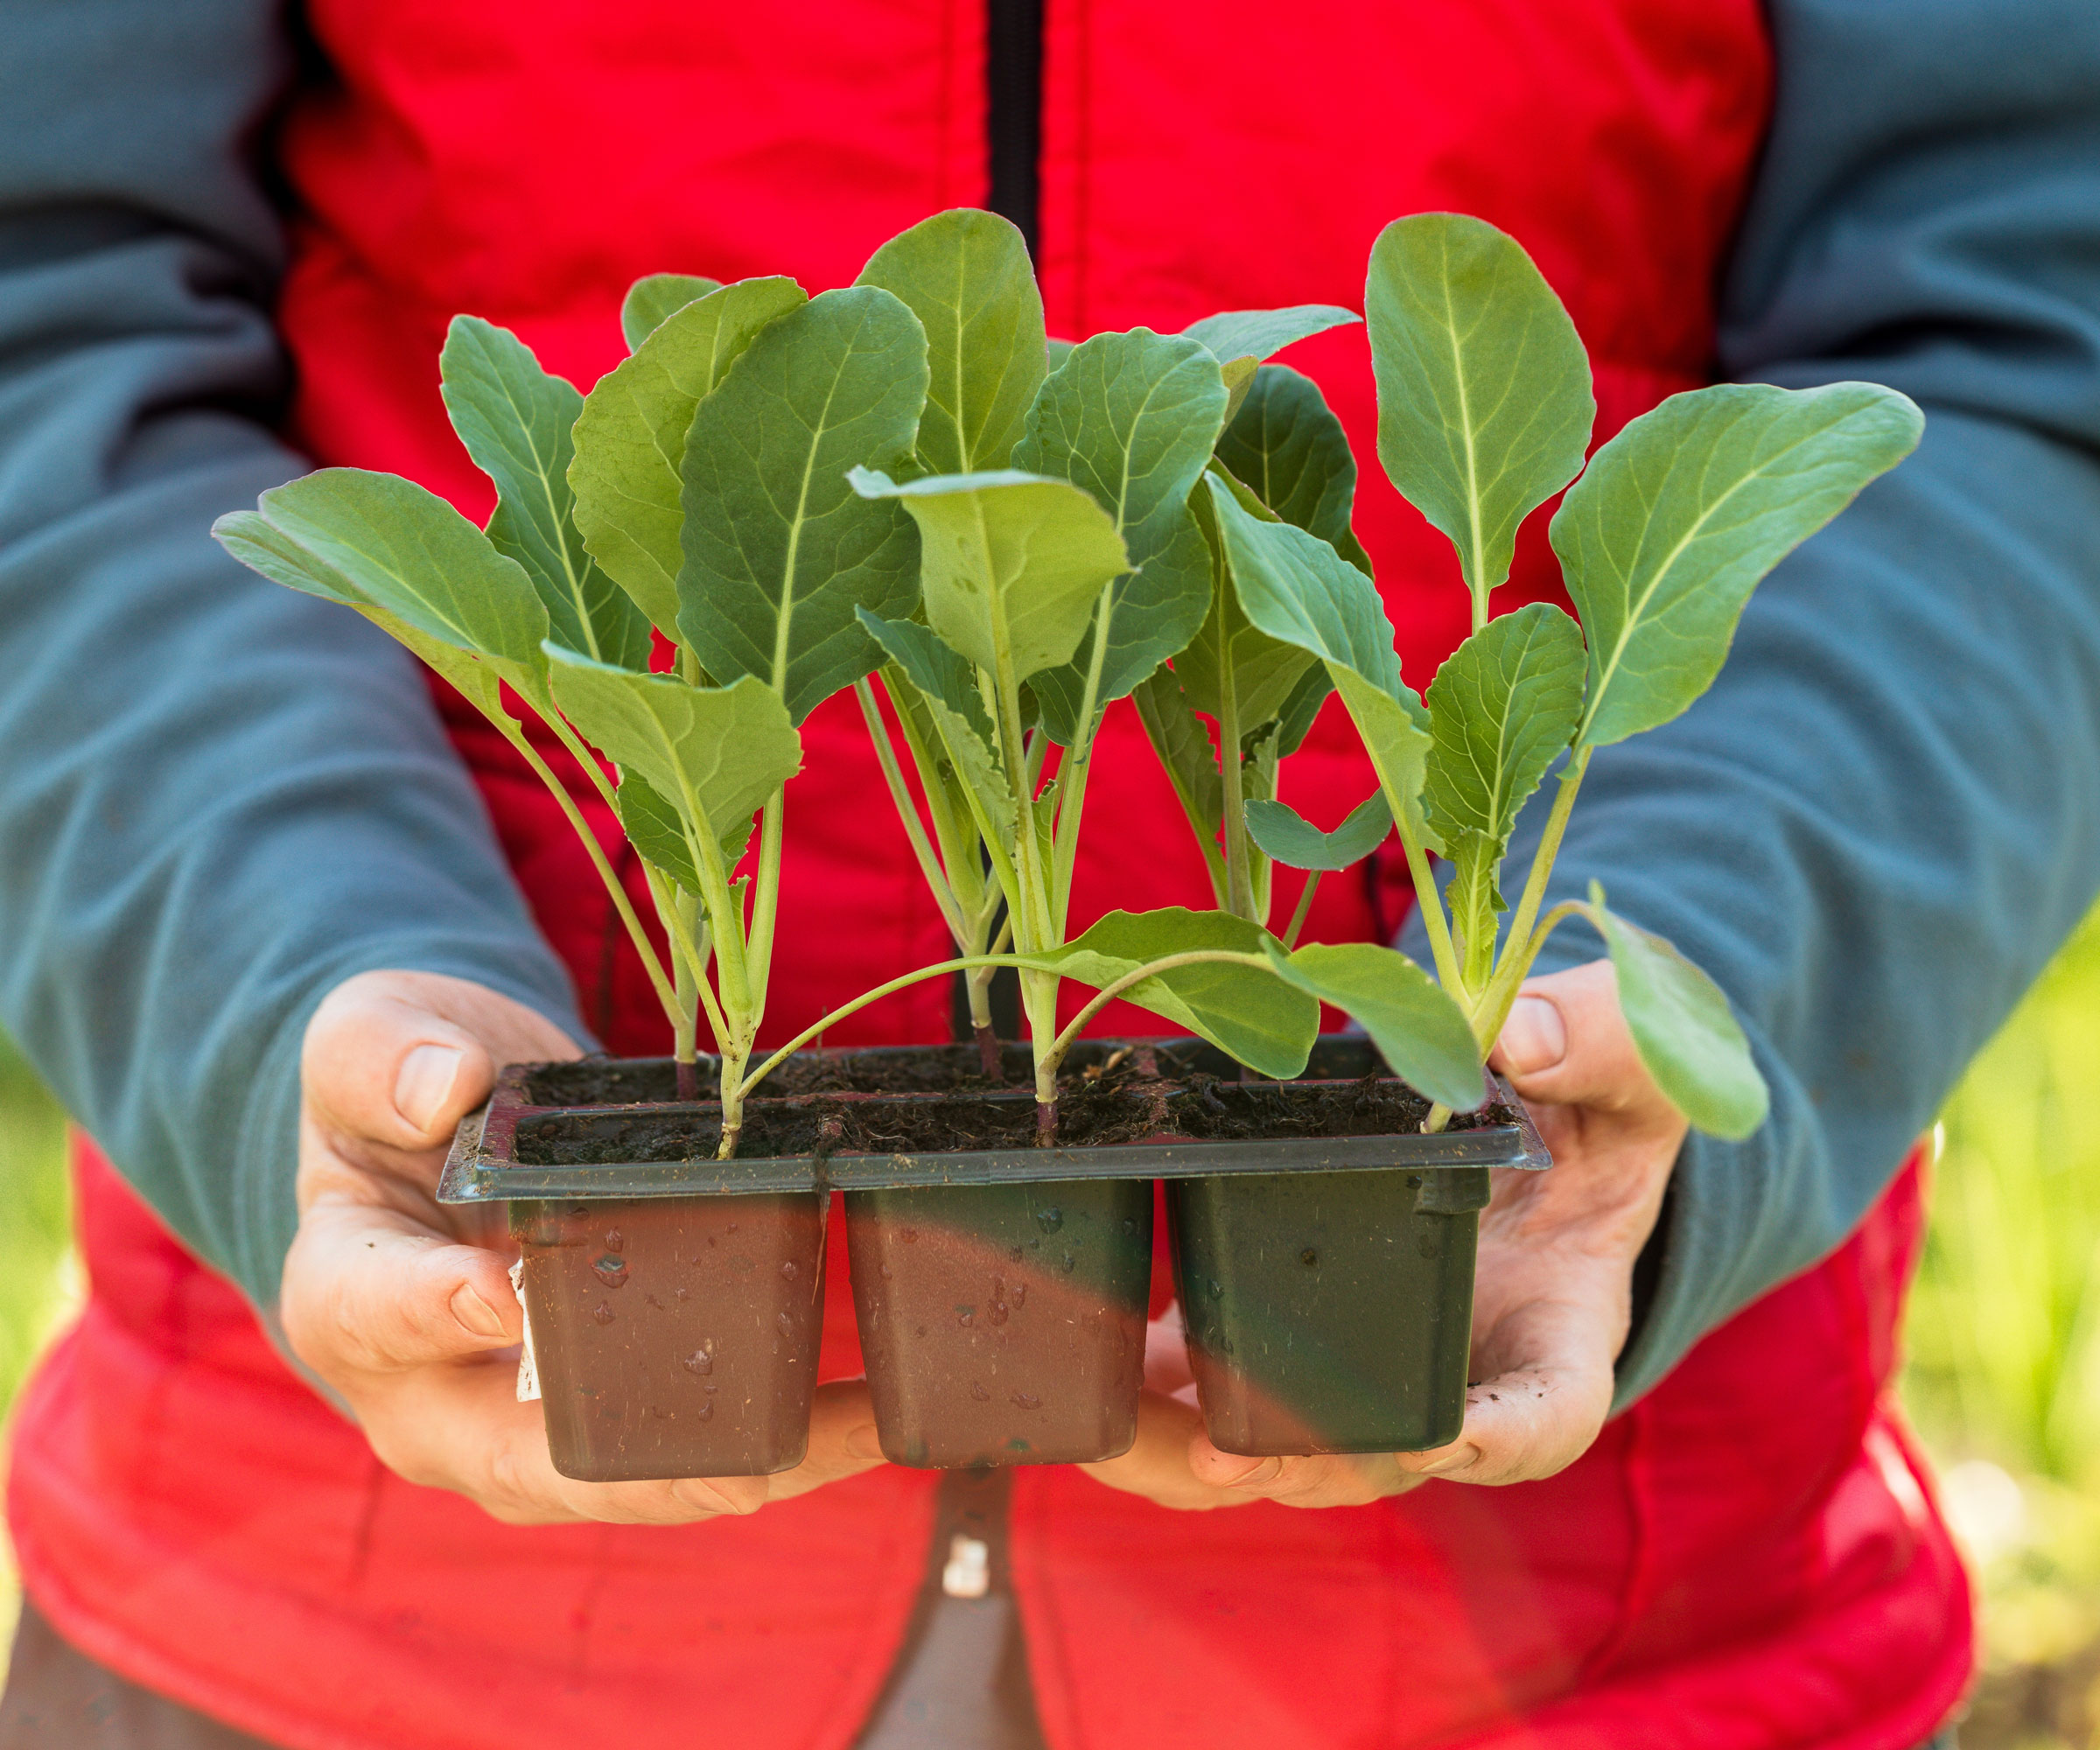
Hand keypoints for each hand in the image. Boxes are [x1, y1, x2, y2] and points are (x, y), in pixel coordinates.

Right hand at [281, 969, 883, 1524]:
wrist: (432, 1135)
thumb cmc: (395, 1091)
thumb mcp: (367, 1039)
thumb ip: (385, 1056)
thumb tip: (448, 1086)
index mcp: (344, 1293)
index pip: (376, 1313)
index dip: (433, 1309)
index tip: (501, 1292)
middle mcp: (425, 1397)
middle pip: (525, 1462)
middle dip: (649, 1467)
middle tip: (757, 1459)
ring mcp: (513, 1427)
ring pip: (622, 1480)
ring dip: (745, 1466)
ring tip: (859, 1429)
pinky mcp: (591, 1416)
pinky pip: (676, 1452)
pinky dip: (770, 1443)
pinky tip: (863, 1417)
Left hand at [1082, 958, 1683, 1509]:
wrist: (1545, 1127)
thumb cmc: (1598, 1106)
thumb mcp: (1625, 1065)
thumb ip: (1593, 1044)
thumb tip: (1517, 1034)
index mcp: (1562, 1333)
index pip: (1545, 1412)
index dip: (1496, 1437)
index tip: (1445, 1439)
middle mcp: (1464, 1385)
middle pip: (1384, 1462)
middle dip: (1302, 1466)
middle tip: (1225, 1454)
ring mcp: (1376, 1377)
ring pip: (1288, 1452)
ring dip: (1205, 1457)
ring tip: (1123, 1434)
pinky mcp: (1301, 1346)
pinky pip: (1231, 1393)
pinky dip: (1166, 1394)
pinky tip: (1101, 1367)